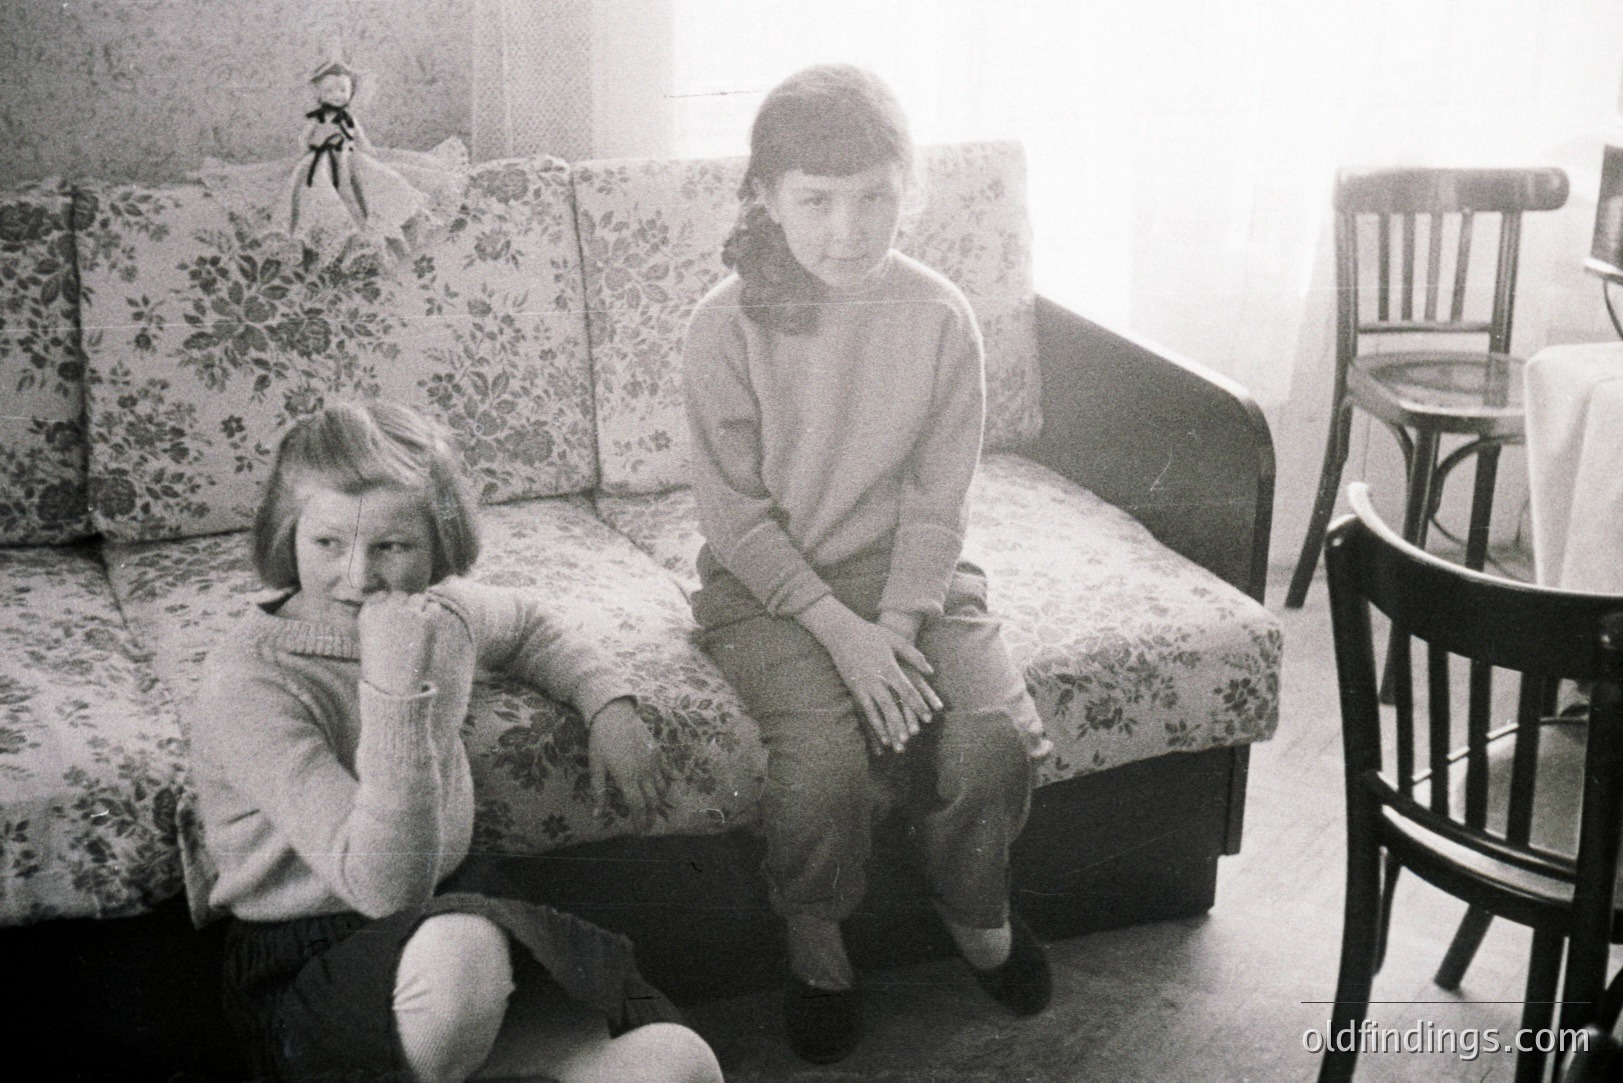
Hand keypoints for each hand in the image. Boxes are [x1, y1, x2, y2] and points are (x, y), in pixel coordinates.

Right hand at [358, 591, 437, 696]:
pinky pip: (433, 606)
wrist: (393, 684)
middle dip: (405, 607)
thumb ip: (383, 614)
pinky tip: (427, 632)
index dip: (390, 608)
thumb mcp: (373, 634)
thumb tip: (404, 596)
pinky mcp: (426, 620)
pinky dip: (432, 616)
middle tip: (406, 631)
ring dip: (419, 610)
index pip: (383, 595)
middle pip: (401, 595)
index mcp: (368, 613)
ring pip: (418, 598)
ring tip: (415, 632)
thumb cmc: (382, 661)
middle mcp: (386, 609)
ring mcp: (407, 613)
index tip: (391, 625)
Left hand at [589, 698, 662, 826]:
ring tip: (654, 810)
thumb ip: (599, 792)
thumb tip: (596, 816)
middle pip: (652, 801)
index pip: (637, 807)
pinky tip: (665, 788)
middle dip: (651, 816)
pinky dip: (667, 783)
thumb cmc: (600, 739)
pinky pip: (667, 772)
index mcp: (627, 778)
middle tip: (647, 826)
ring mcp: (653, 762)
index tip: (639, 832)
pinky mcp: (658, 752)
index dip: (639, 821)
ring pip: (662, 788)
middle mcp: (643, 773)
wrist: (614, 713)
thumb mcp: (595, 766)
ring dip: (659, 802)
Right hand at [801, 598, 941, 753]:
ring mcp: (862, 685)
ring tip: (897, 745)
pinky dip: (874, 726)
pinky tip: (881, 737)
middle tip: (912, 738)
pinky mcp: (853, 689)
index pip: (906, 690)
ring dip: (887, 730)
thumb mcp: (895, 640)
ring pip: (877, 712)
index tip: (928, 718)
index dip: (918, 705)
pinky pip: (865, 712)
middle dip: (902, 723)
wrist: (841, 632)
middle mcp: (875, 679)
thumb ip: (914, 655)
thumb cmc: (872, 634)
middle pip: (891, 706)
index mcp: (888, 666)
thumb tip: (931, 672)